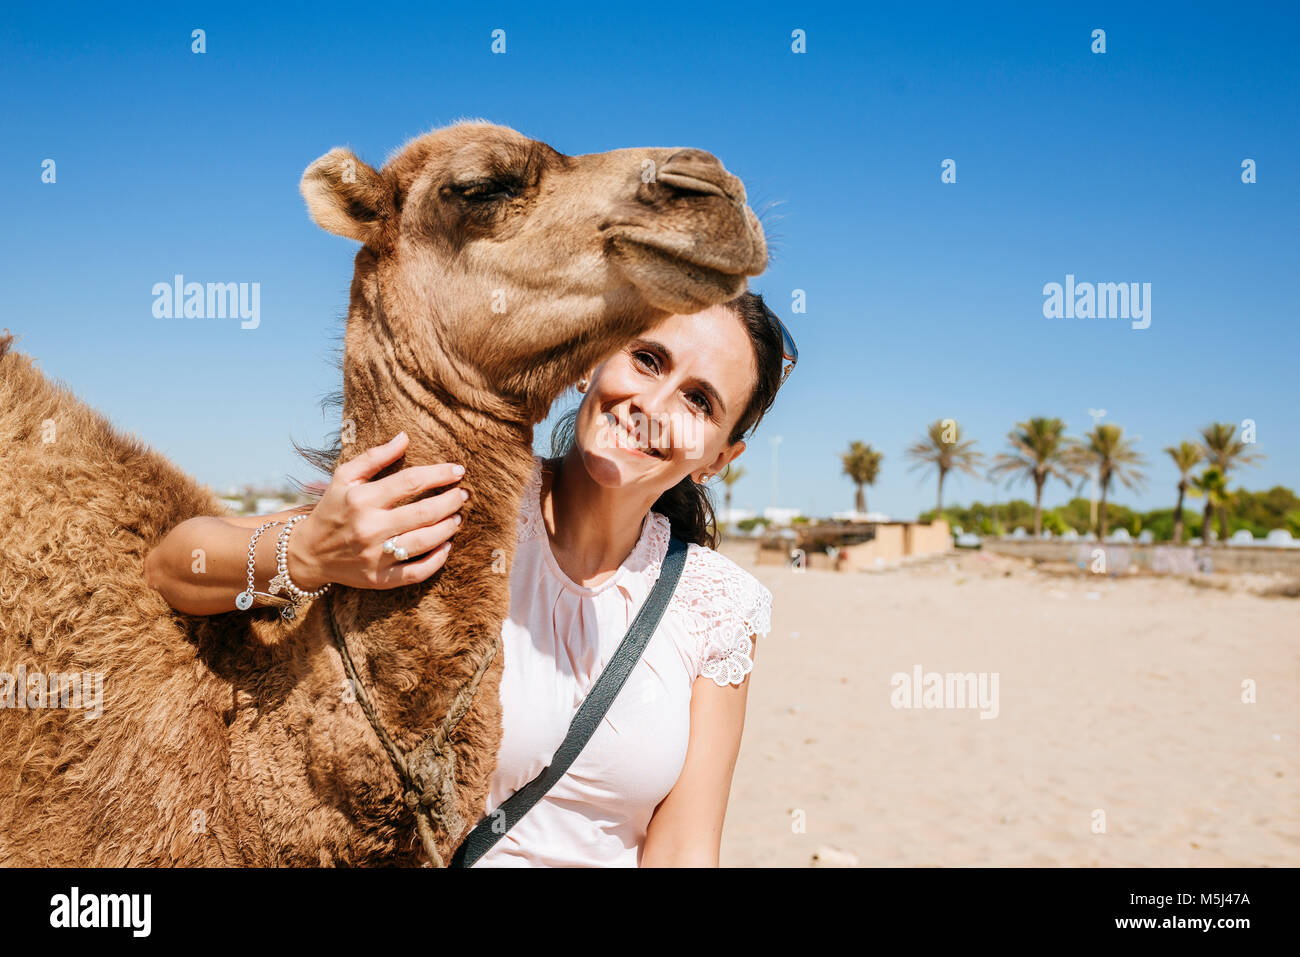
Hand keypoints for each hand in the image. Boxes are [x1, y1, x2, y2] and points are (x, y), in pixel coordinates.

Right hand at [287, 431, 466, 589]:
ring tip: (457, 518)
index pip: (410, 482)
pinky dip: (437, 560)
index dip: (439, 474)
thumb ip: (375, 457)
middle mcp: (369, 527)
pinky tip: (447, 547)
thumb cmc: (332, 508)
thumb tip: (404, 437)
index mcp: (362, 499)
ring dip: (448, 528)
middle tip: (462, 495)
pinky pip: (416, 573)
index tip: (458, 471)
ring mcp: (374, 555)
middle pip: (423, 513)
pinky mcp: (379, 578)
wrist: (309, 552)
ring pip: (424, 542)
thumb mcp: (345, 477)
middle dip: (450, 502)